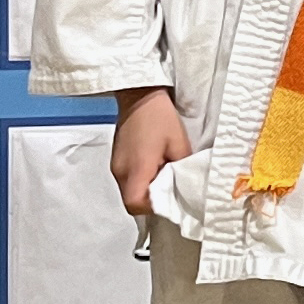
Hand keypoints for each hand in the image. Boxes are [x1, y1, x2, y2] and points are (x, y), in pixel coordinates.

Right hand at [110, 86, 189, 217]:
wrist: (139, 96)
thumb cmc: (160, 117)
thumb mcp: (179, 144)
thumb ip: (183, 169)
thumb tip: (187, 186)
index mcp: (136, 169)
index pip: (135, 204)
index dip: (152, 208)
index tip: (169, 201)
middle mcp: (121, 171)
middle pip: (131, 201)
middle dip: (152, 201)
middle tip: (172, 190)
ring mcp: (116, 166)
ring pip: (130, 191)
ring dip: (147, 190)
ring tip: (166, 177)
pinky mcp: (117, 160)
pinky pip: (129, 179)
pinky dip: (142, 180)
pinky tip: (156, 168)